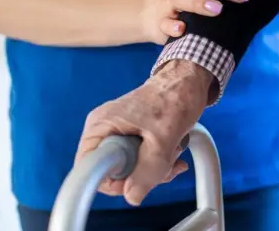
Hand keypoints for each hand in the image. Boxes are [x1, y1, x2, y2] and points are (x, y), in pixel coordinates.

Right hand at [74, 60, 214, 205]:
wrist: (189, 82)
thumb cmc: (175, 98)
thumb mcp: (163, 138)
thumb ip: (149, 169)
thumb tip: (133, 196)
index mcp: (101, 126)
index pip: (89, 170)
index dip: (114, 181)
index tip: (138, 176)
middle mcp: (105, 129)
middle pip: (112, 172)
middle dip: (142, 174)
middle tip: (164, 160)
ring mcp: (119, 132)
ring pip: (130, 168)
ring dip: (156, 167)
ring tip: (173, 148)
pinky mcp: (133, 135)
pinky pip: (140, 160)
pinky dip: (159, 160)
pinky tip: (174, 150)